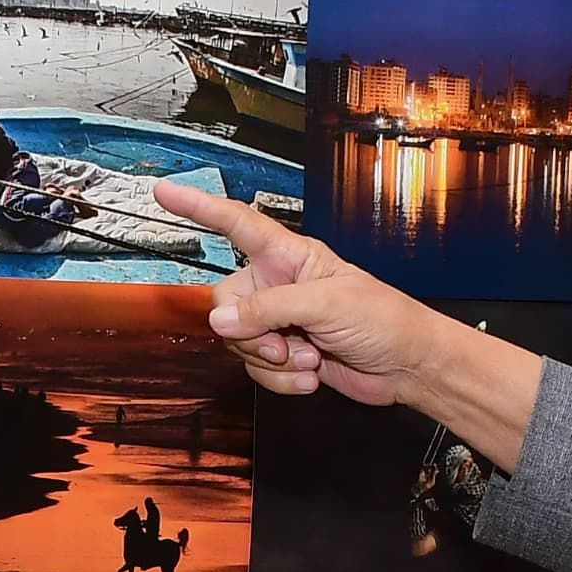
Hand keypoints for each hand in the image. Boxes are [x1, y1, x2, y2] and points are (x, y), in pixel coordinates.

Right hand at [155, 184, 472, 410]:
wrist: (407, 366)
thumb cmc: (383, 318)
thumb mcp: (324, 303)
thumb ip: (268, 309)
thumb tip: (219, 321)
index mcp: (289, 256)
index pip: (236, 224)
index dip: (199, 207)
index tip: (164, 192)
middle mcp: (277, 285)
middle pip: (225, 305)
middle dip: (251, 333)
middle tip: (286, 343)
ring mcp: (279, 322)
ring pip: (238, 343)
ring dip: (272, 361)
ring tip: (310, 357)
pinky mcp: (285, 355)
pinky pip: (257, 369)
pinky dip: (282, 380)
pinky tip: (312, 375)